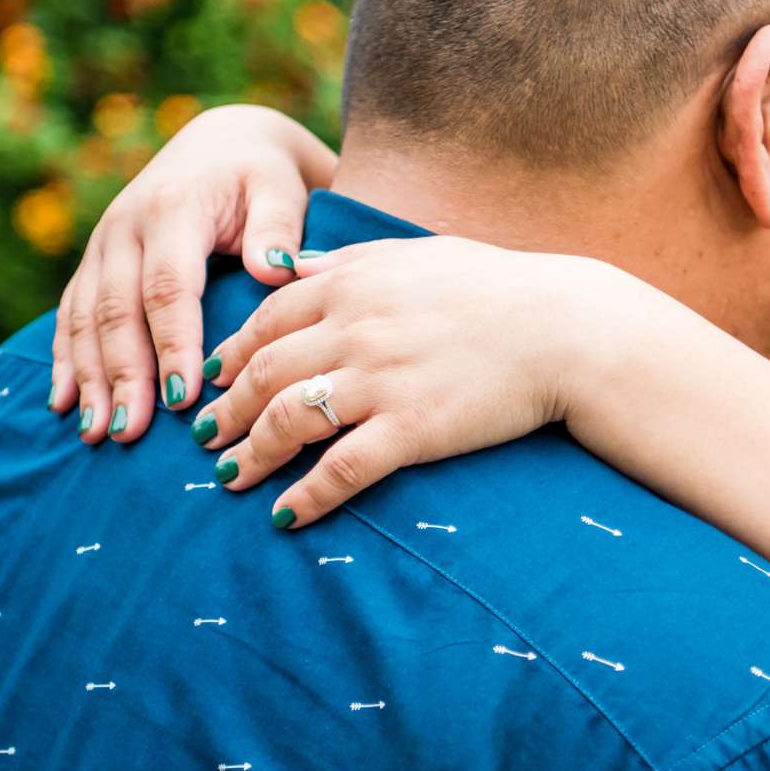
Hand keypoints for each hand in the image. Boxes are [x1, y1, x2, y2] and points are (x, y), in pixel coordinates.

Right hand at [50, 104, 336, 443]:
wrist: (222, 141)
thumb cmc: (260, 174)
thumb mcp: (279, 188)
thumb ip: (278, 228)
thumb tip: (274, 270)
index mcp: (172, 210)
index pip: (169, 288)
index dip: (172, 345)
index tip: (184, 398)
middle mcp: (124, 227)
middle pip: (116, 311)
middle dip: (121, 375)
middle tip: (129, 432)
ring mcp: (102, 245)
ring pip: (83, 317)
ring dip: (88, 377)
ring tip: (94, 432)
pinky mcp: (93, 261)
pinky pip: (69, 313)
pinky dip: (66, 359)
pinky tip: (62, 403)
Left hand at [196, 237, 606, 525]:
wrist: (565, 327)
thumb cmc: (496, 287)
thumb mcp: (413, 254)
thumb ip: (343, 261)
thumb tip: (285, 266)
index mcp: (351, 283)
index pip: (266, 321)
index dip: (230, 354)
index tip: (212, 381)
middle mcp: (354, 328)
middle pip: (262, 373)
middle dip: (224, 410)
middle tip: (204, 439)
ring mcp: (380, 380)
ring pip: (286, 421)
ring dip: (249, 454)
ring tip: (229, 479)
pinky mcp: (411, 428)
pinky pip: (340, 468)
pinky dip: (305, 496)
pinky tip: (285, 516)